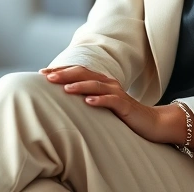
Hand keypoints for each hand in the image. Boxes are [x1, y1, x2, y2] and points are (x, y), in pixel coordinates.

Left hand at [39, 65, 177, 143]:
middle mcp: (108, 83)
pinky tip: (88, 102)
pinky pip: (112, 101)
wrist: (152, 123)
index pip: (77, 72)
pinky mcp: (125, 105)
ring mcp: (117, 93)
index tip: (42, 74)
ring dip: (79, 85)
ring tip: (64, 88)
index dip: (60, 71)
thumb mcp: (102, 105)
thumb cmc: (123, 116)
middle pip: (83, 74)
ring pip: (96, 85)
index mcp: (101, 81)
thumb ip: (87, 99)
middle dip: (64, 74)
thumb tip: (63, 100)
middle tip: (47, 77)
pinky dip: (99, 100)